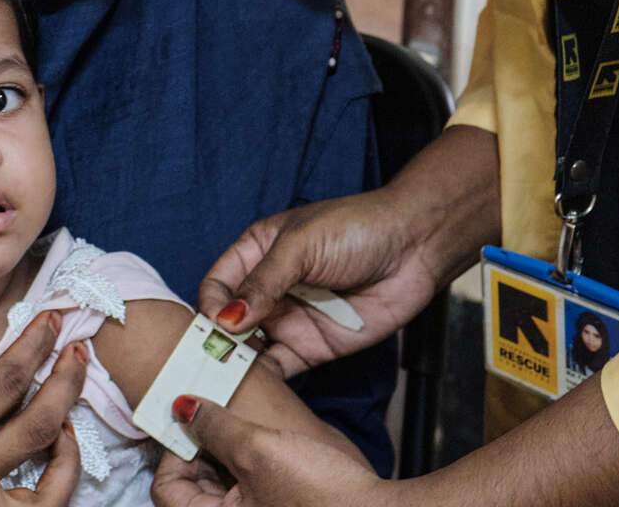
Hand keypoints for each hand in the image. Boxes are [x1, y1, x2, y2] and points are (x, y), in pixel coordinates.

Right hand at [0, 311, 87, 506]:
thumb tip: (1, 387)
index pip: (6, 383)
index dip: (35, 345)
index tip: (53, 320)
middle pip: (39, 422)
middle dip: (67, 378)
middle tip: (76, 349)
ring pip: (52, 482)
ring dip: (70, 431)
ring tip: (71, 398)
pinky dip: (59, 479)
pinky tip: (59, 446)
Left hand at [151, 396, 387, 506]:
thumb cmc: (322, 496)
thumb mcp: (258, 449)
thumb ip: (212, 426)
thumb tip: (180, 407)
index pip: (167, 487)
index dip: (180, 450)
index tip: (202, 422)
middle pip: (193, 485)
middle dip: (207, 449)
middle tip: (228, 420)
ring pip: (220, 484)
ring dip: (230, 454)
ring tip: (253, 431)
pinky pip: (246, 490)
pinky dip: (251, 466)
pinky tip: (273, 447)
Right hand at [200, 188, 435, 376]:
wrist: (414, 246)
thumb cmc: (355, 228)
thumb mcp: (300, 245)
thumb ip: (262, 283)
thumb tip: (225, 319)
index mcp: (256, 252)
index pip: (216, 284)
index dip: (209, 305)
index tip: (210, 325)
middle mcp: (267, 289)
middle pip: (227, 321)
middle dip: (215, 342)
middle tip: (205, 365)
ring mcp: (289, 319)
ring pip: (249, 349)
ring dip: (235, 365)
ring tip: (223, 383)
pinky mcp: (312, 347)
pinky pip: (279, 368)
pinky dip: (264, 381)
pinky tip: (253, 391)